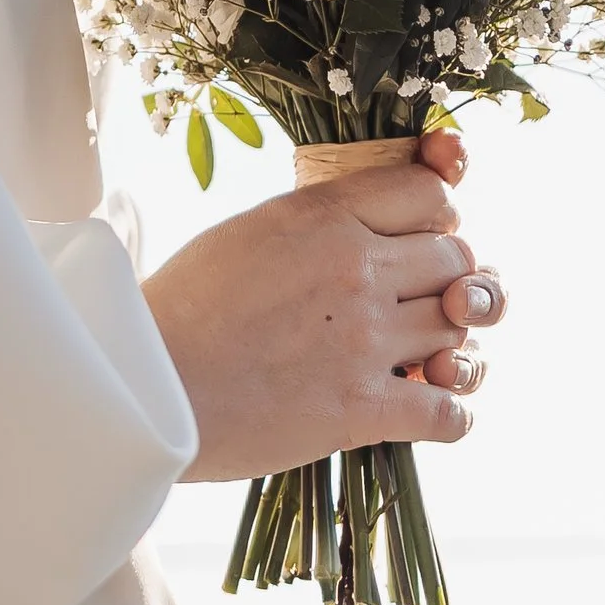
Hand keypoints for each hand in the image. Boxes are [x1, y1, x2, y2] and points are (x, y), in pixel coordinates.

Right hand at [141, 129, 506, 485]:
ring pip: (461, 327)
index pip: (429, 192)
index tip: (419, 239)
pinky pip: (451, 410)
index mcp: (322, 217)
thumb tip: (354, 229)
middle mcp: (355, 270)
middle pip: (458, 258)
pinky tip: (429, 408)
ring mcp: (365, 340)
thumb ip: (312, 223)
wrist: (144, 386)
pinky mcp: (362, 409)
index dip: (437, 216)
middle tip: (420, 301)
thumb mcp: (244, 233)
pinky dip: (452, 412)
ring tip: (426, 354)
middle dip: (448, 279)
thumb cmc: (178, 311)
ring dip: (452, 342)